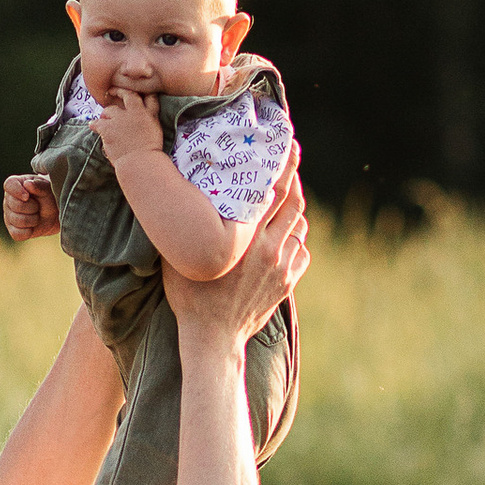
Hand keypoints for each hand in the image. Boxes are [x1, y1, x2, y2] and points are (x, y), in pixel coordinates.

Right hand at [3, 173, 58, 240]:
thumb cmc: (48, 196)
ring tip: (37, 215)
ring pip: (18, 221)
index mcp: (14, 185)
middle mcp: (8, 200)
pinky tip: (33, 226)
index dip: (18, 191)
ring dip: (33, 219)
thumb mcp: (47, 188)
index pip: (9, 185)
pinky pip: (18, 234)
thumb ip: (39, 185)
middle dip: (33, 207)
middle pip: (16, 205)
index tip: (28, 196)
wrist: (55, 214)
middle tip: (38, 206)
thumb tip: (27, 184)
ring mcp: (9, 216)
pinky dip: (29, 232)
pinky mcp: (13, 230)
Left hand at [90, 80, 163, 170]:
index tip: (135, 93)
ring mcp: (121, 120)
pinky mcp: (108, 128)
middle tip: (112, 91)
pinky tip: (92, 126)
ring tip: (104, 119)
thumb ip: (149, 123)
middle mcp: (136, 113)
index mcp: (150, 115)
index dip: (142, 93)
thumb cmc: (149, 155)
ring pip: (109, 110)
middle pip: (128, 95)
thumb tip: (143, 119)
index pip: (149, 97)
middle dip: (119, 92)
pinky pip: (97, 123)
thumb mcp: (156, 134)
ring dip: (106, 114)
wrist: (140, 163)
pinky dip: (94, 125)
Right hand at [172, 142, 306, 359]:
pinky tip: (285, 235)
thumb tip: (182, 195)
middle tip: (292, 157)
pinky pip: (301, 251)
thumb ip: (192, 227)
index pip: (274, 191)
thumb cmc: (190, 297)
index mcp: (247, 238)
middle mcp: (270, 249)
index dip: (284, 165)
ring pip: (299, 226)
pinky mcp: (287, 283)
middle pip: (293, 202)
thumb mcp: (184, 256)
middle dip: (293, 177)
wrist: (213, 340)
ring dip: (294, 210)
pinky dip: (296, 239)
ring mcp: (281, 267)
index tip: (288, 145)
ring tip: (284, 198)